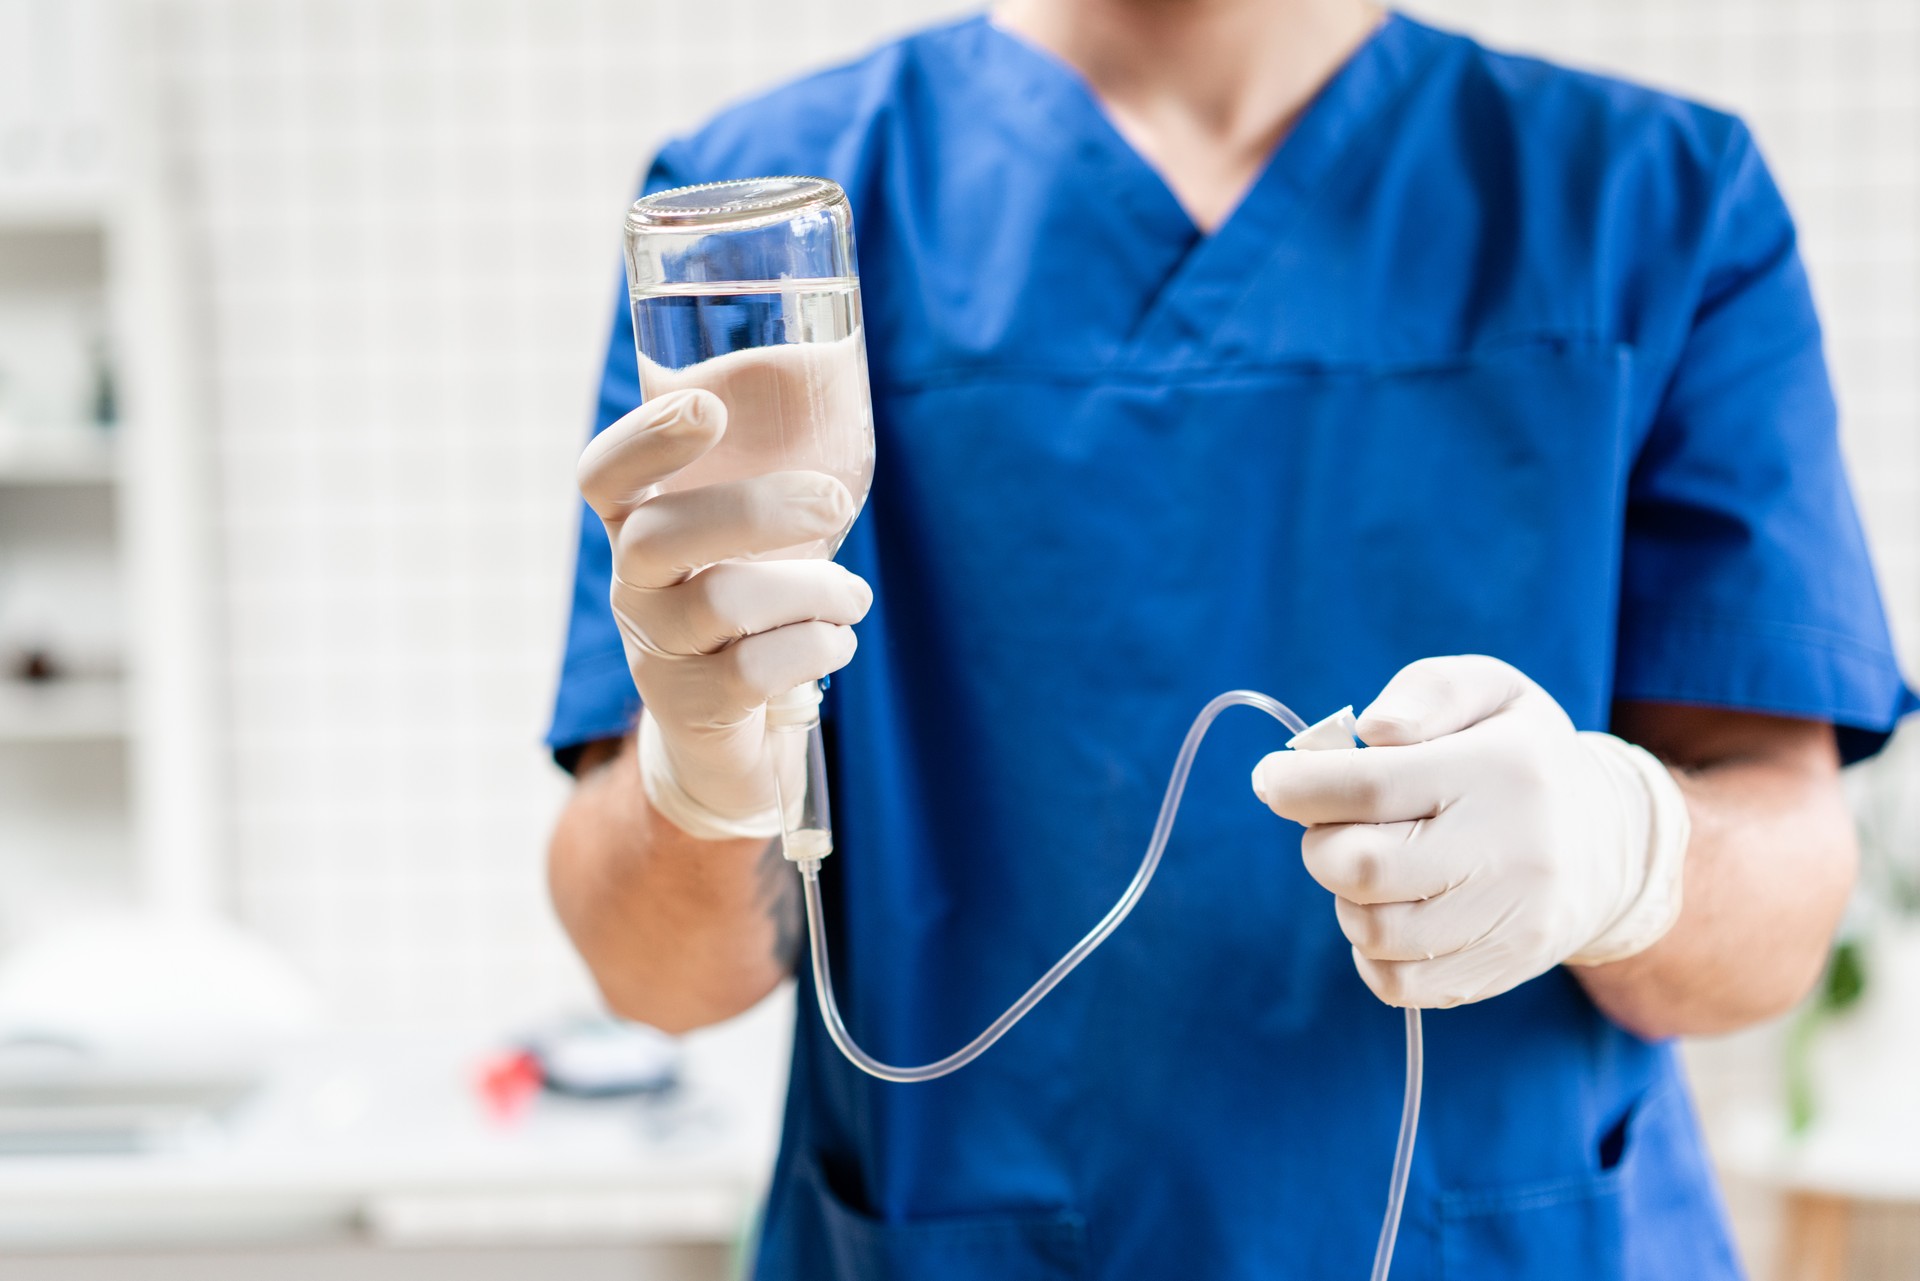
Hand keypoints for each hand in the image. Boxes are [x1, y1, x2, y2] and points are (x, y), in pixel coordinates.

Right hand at [577, 388, 870, 839]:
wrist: (731, 741)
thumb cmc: (754, 614)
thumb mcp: (751, 544)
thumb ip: (768, 474)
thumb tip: (833, 371)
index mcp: (638, 527)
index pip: (605, 475)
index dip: (644, 439)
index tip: (707, 409)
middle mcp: (632, 586)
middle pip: (659, 535)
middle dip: (757, 509)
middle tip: (834, 501)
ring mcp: (654, 651)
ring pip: (724, 600)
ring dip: (814, 589)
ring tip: (851, 598)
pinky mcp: (692, 709)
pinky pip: (757, 668)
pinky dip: (818, 646)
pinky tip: (835, 643)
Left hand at [1251, 656, 1689, 1007]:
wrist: (1610, 844)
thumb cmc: (1520, 755)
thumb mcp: (1490, 692)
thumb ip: (1426, 692)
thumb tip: (1369, 729)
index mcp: (1503, 770)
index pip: (1373, 787)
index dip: (1299, 785)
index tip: (1273, 778)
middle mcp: (1513, 851)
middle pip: (1362, 868)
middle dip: (1319, 843)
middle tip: (1330, 822)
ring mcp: (1510, 921)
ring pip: (1373, 931)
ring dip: (1346, 895)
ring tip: (1373, 861)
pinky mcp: (1500, 971)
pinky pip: (1397, 983)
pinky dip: (1370, 949)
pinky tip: (1391, 908)